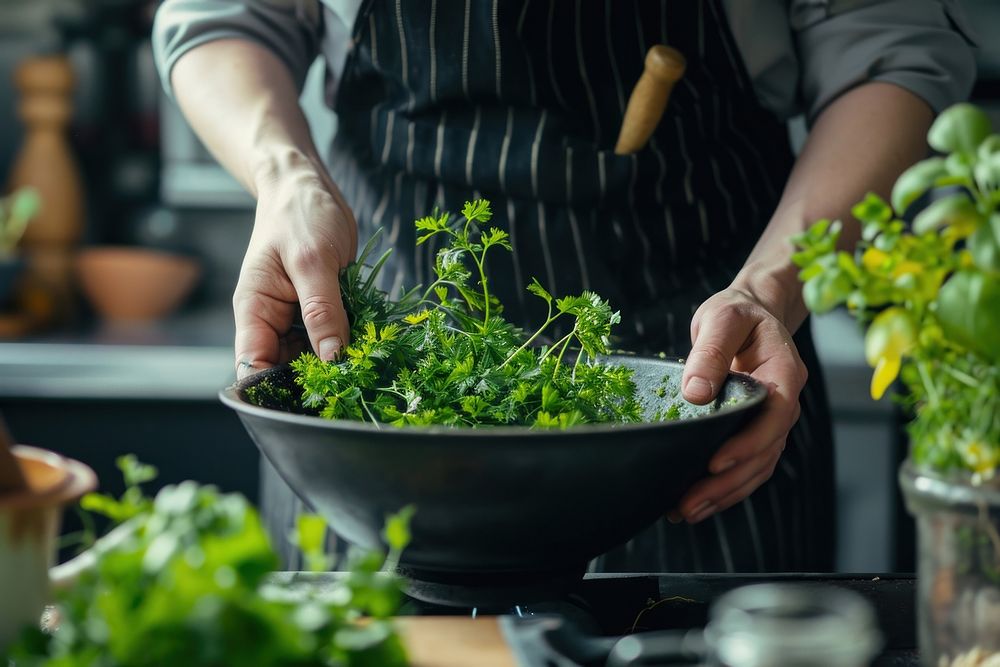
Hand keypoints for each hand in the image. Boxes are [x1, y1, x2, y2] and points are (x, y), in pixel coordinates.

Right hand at [234, 156, 357, 378]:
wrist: (308, 187)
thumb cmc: (300, 214)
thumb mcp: (313, 260)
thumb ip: (322, 309)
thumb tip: (332, 356)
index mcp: (255, 310)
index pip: (253, 364)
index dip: (275, 389)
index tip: (312, 399)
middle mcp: (273, 320)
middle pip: (285, 369)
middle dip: (314, 381)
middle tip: (350, 391)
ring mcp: (298, 317)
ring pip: (313, 358)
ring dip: (336, 365)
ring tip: (365, 375)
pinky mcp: (322, 311)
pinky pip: (332, 339)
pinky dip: (348, 346)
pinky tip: (370, 353)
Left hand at [671, 286, 807, 523]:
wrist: (749, 312)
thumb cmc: (736, 312)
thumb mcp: (722, 318)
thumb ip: (709, 351)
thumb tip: (695, 393)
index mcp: (784, 374)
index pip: (775, 417)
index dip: (748, 444)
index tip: (714, 462)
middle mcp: (784, 403)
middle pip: (764, 452)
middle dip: (728, 482)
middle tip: (688, 503)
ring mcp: (772, 420)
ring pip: (756, 467)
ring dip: (724, 494)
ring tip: (685, 512)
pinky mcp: (755, 430)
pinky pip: (747, 466)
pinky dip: (725, 488)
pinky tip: (696, 502)